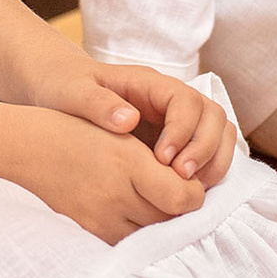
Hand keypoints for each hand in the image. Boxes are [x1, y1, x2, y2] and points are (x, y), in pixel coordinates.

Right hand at [1, 104, 211, 244]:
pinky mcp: (87, 231)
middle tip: (173, 193)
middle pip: (169, 220)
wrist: (26, 146)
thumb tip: (190, 188)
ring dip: (156, 223)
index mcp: (127, 161)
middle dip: (177, 209)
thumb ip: (156, 158)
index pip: (183, 197)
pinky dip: (133, 230)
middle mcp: (115, 194)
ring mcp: (99, 217)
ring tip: (151, 203)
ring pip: (149, 235)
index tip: (188, 182)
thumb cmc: (74, 129)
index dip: (193, 192)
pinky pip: (124, 241)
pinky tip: (129, 213)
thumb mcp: (118, 131)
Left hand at [27, 57, 235, 187]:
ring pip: (219, 134)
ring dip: (212, 162)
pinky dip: (206, 172)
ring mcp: (177, 121)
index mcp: (149, 84)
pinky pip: (207, 153)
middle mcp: (170, 100)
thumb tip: (129, 120)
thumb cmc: (64, 87)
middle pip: (213, 116)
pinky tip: (182, 193)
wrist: (57, 91)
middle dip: (205, 148)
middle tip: (180, 178)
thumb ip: (97, 103)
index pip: (186, 100)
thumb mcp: (73, 92)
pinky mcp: (176, 142)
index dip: (183, 129)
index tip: (163, 158)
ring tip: (187, 188)